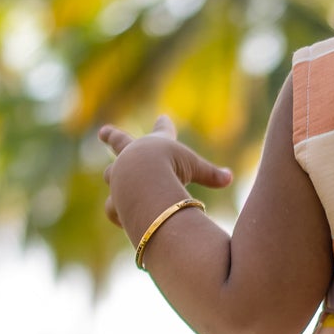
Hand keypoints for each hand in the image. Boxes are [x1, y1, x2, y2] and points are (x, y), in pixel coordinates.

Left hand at [97, 113, 232, 227]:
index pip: (162, 131)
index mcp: (154, 145)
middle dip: (112, 136)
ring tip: (114, 182)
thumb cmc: (170, 166)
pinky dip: (118, 212)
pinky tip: (122, 217)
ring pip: (110, 175)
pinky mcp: (114, 199)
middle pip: (119, 143)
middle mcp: (132, 156)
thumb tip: (230, 178)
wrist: (142, 179)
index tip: (162, 117)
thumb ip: (212, 175)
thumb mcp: (195, 168)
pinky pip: (113, 207)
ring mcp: (119, 176)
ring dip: (113, 177)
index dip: (164, 125)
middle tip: (103, 132)